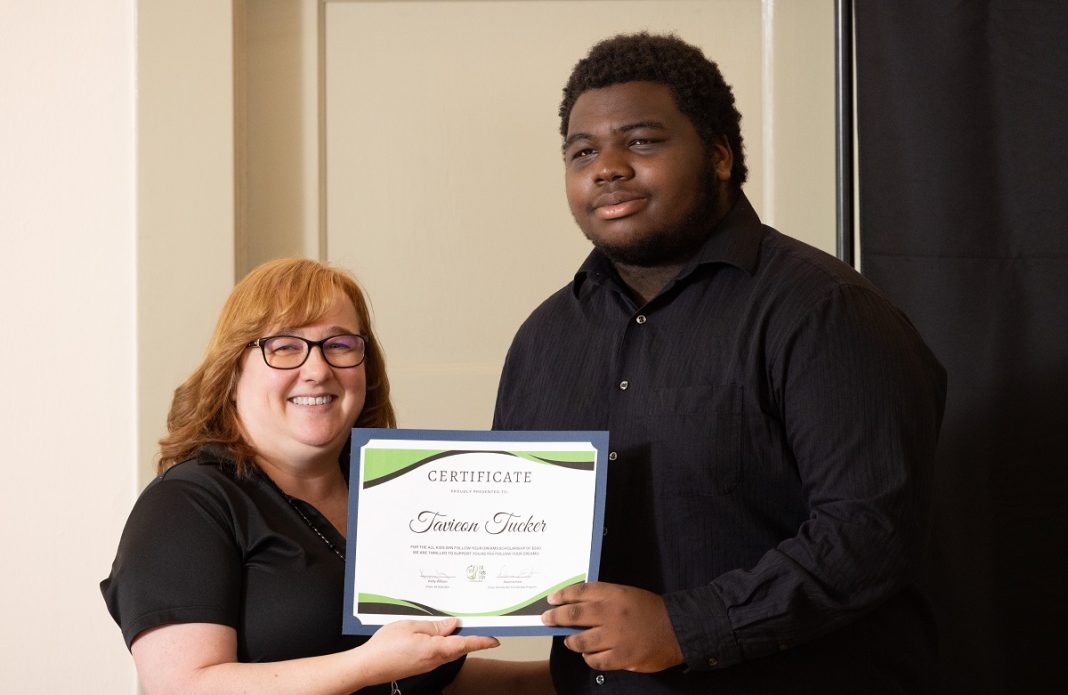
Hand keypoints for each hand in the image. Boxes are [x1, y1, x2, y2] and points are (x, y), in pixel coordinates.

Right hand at [359, 618, 498, 684]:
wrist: (367, 666)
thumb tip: (452, 624)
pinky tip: (439, 635)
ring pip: (449, 651)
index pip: (465, 644)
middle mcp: (434, 660)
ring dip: (457, 640)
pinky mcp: (420, 666)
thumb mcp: (411, 626)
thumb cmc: (384, 647)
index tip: (495, 639)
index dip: (481, 641)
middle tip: (482, 626)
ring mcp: (427, 665)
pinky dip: (443, 644)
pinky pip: (437, 653)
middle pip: (459, 648)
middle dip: (472, 638)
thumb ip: (434, 626)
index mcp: (435, 649)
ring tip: (461, 626)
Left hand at [541, 581, 683, 672]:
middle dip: (555, 617)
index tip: (552, 599)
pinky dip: (589, 659)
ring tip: (571, 641)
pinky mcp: (622, 657)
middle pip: (573, 615)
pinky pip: (595, 661)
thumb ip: (604, 598)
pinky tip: (590, 655)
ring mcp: (616, 637)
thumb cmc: (651, 610)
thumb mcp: (627, 594)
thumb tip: (576, 604)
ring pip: (580, 641)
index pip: (580, 591)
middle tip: (547, 619)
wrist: (678, 628)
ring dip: (572, 641)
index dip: (562, 595)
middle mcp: (611, 614)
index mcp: (614, 594)